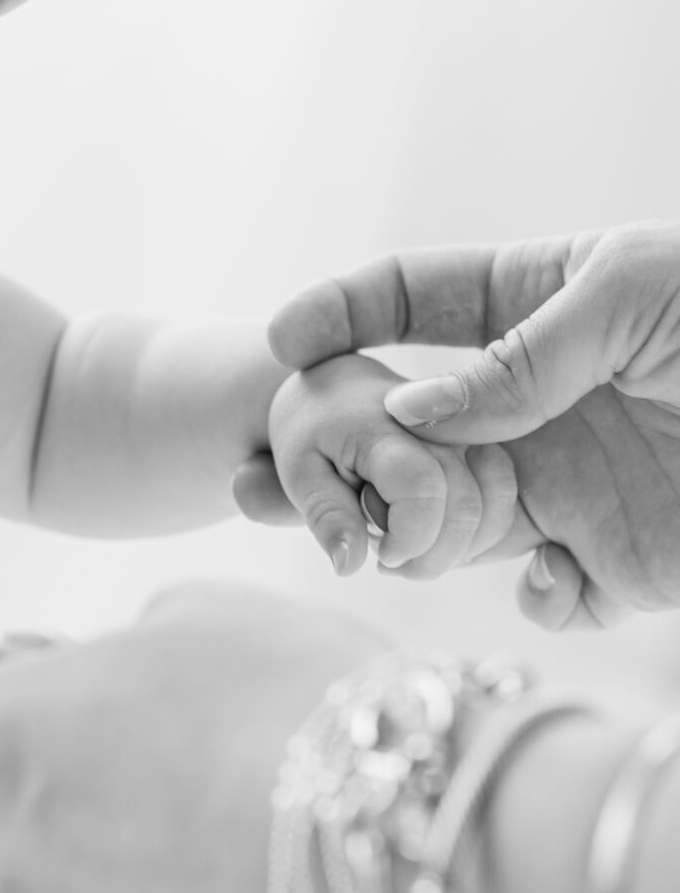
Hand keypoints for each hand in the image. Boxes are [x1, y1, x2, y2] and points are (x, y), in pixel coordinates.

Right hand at [256, 227, 679, 627]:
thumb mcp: (630, 292)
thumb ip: (522, 351)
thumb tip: (409, 413)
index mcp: (538, 308)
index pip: (416, 297)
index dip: (342, 310)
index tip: (285, 341)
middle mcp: (541, 402)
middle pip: (407, 427)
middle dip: (331, 451)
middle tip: (260, 481)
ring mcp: (575, 483)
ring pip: (454, 523)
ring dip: (407, 544)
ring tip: (373, 549)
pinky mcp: (626, 560)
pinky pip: (553, 596)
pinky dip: (540, 600)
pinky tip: (554, 573)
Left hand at [267, 353, 518, 578]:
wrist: (336, 392)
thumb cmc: (312, 436)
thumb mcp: (299, 474)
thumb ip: (326, 518)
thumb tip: (349, 566)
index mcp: (382, 427)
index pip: (422, 490)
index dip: (409, 540)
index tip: (380, 557)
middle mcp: (437, 423)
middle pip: (465, 507)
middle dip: (432, 557)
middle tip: (391, 561)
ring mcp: (466, 431)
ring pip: (494, 506)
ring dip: (459, 548)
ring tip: (412, 547)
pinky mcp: (483, 443)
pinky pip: (503, 498)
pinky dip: (479, 532)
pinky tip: (439, 536)